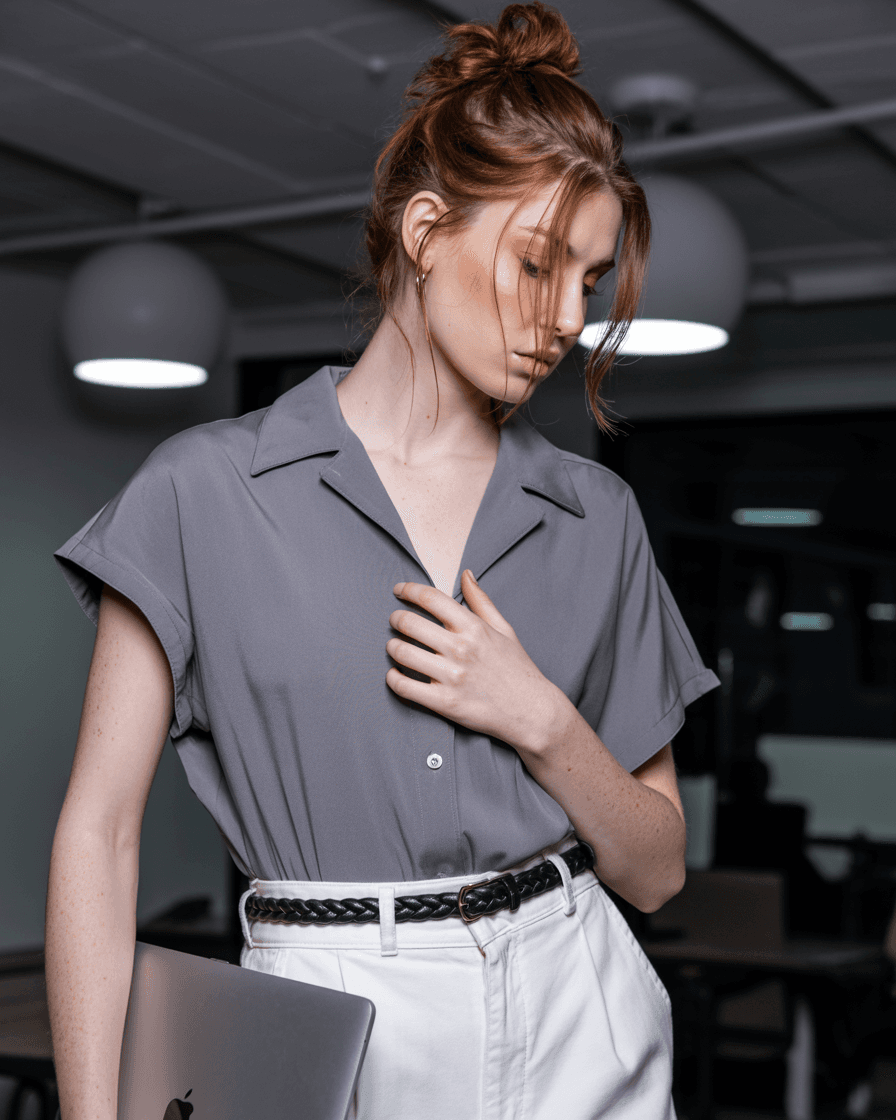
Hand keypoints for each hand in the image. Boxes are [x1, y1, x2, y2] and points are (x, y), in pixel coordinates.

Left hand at [385, 569, 560, 752]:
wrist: (532, 712)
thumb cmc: (517, 669)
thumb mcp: (504, 629)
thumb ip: (481, 601)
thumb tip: (466, 574)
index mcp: (474, 627)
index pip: (431, 599)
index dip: (409, 590)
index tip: (398, 590)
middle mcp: (461, 649)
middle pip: (410, 623)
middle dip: (396, 619)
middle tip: (395, 620)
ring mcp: (452, 676)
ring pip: (402, 653)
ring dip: (392, 647)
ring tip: (394, 646)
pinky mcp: (444, 702)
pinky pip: (404, 687)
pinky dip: (393, 679)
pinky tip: (395, 674)